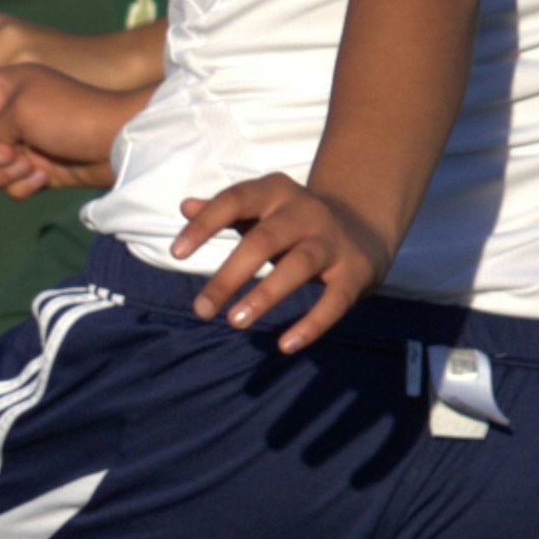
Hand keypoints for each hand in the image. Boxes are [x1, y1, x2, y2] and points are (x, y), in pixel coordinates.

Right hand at [0, 62, 131, 199]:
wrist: (118, 142)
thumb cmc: (73, 113)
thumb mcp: (20, 109)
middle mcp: (5, 111)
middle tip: (10, 156)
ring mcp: (20, 139)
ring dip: (4, 174)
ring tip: (32, 167)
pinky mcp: (34, 165)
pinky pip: (7, 183)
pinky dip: (20, 185)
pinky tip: (42, 180)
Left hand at [173, 171, 389, 352]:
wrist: (362, 226)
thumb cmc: (292, 222)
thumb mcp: (261, 210)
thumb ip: (224, 209)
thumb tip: (184, 205)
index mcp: (276, 192)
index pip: (235, 200)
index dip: (205, 225)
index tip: (176, 253)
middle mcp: (305, 212)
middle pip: (264, 240)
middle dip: (230, 275)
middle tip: (201, 309)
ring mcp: (332, 242)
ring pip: (298, 266)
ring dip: (265, 295)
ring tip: (235, 322)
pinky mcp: (354, 272)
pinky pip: (334, 300)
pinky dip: (312, 324)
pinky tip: (285, 345)